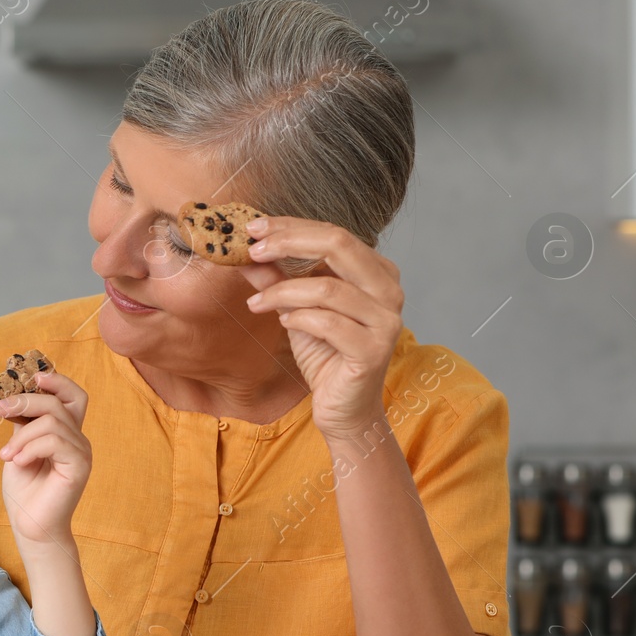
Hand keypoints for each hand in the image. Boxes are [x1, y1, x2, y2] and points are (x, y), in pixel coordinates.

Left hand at [0, 371, 90, 547]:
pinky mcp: (79, 466)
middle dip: (24, 401)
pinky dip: (30, 448)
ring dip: (22, 436)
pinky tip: (18, 462)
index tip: (31, 378)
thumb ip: (24, 424)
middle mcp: (78, 439)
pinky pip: (54, 441)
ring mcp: (81, 452)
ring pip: (51, 421)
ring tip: (7, 455)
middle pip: (57, 402)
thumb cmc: (24, 491)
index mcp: (66, 432)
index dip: (56, 381)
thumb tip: (16, 397)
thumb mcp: (18, 448)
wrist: (29, 526)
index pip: (73, 395)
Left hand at [238, 216, 403, 442]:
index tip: (254, 228)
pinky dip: (298, 318)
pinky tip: (283, 323)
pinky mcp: (373, 350)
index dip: (291, 227)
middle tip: (252, 250)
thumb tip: (247, 253)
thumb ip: (277, 281)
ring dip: (282, 291)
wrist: (344, 408)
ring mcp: (386, 320)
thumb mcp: (296, 310)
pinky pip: (328, 322)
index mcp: (377, 272)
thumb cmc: (325, 355)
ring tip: (257, 302)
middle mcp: (388, 290)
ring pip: (327, 287)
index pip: (334, 233)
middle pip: (338, 244)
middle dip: (288, 242)